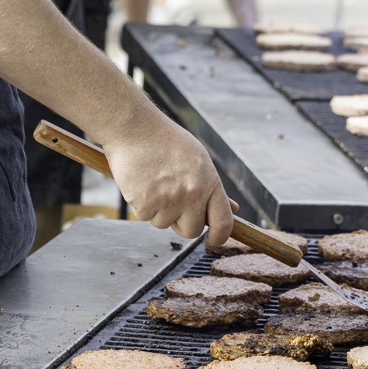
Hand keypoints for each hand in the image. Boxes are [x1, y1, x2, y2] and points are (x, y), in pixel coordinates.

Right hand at [100, 114, 234, 248]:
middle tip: (171, 201)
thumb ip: (212, 187)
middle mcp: (192, 194)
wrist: (135, 127)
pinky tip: (140, 182)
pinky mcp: (145, 204)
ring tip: (153, 183)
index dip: (219, 237)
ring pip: (164, 224)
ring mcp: (168, 200)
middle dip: (181, 223)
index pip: (223, 222)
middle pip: (192, 230)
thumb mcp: (198, 159)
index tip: (212, 241)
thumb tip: (232, 209)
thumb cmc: (165, 140)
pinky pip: (145, 217)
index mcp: (209, 182)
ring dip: (158, 211)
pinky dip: (141, 205)